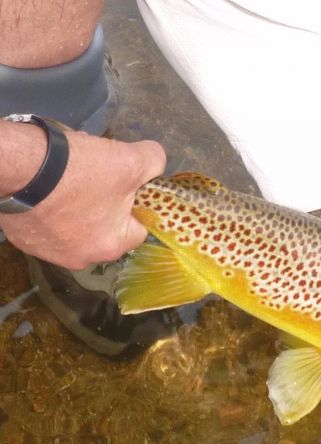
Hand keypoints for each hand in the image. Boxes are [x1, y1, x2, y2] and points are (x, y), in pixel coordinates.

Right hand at [0, 130, 165, 269]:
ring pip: (77, 224)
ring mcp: (48, 251)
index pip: (140, 228)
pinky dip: (51, 206)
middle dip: (107, 200)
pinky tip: (48, 185)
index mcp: (111, 247)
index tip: (128, 183)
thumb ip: (154, 162)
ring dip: (79, 203)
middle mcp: (80, 258)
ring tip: (70, 176)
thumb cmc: (79, 170)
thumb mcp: (131, 160)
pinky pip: (48, 222)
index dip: (138, 202)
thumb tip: (157, 164)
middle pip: (107, 225)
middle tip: (98, 175)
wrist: (15, 167)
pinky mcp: (23, 239)